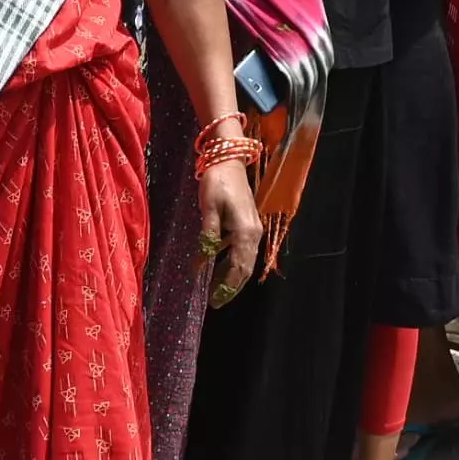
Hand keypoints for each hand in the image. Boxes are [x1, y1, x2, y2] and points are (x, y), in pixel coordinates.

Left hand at [197, 155, 262, 304]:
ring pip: (245, 260)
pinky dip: (232, 262)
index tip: (215, 300)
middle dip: (232, 286)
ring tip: (216, 289)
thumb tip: (204, 261)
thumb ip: (209, 235)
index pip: (239, 267)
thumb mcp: (209, 208)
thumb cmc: (217, 181)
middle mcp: (254, 233)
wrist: (229, 158)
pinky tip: (218, 267)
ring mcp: (253, 228)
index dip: (228, 286)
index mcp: (245, 232)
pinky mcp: (248, 223)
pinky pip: (243, 250)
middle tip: (216, 301)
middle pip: (246, 268)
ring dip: (232, 276)